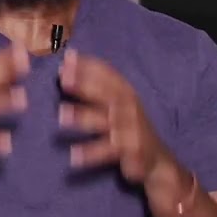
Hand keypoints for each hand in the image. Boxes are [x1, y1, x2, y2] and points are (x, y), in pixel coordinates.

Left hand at [57, 49, 171, 185]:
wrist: (156, 159)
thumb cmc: (129, 127)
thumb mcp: (120, 104)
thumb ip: (98, 85)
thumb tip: (66, 66)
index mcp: (126, 94)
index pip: (108, 74)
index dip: (89, 65)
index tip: (67, 57)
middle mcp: (129, 108)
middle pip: (105, 93)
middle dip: (85, 84)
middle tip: (63, 78)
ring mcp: (130, 129)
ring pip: (104, 121)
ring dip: (82, 116)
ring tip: (61, 114)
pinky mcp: (130, 150)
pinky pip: (107, 151)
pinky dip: (91, 153)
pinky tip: (73, 156)